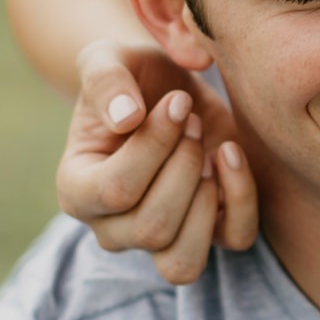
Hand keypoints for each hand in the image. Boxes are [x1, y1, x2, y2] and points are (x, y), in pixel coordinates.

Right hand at [56, 38, 259, 278]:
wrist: (165, 83)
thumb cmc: (130, 75)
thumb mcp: (108, 59)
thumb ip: (106, 80)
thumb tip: (125, 118)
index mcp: (78, 190)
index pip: (115, 191)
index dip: (154, 145)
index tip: (177, 102)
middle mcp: (112, 228)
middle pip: (153, 228)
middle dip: (183, 164)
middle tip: (191, 118)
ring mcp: (159, 239)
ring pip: (183, 261)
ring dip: (205, 199)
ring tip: (208, 150)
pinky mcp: (208, 231)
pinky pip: (234, 239)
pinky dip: (241, 199)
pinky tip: (231, 152)